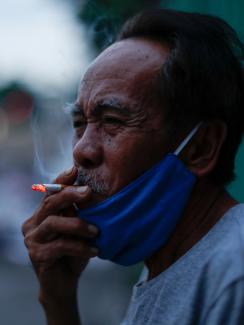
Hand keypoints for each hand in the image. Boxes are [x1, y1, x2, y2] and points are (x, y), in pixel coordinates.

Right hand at [22, 167, 98, 315]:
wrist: (65, 281)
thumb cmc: (73, 251)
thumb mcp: (78, 228)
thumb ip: (78, 212)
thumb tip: (90, 190)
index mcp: (43, 212)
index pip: (50, 191)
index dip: (62, 180)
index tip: (75, 169)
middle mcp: (33, 222)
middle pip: (49, 202)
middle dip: (69, 194)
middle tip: (88, 192)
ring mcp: (32, 239)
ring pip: (53, 223)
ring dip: (78, 225)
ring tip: (96, 231)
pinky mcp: (36, 255)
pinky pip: (60, 245)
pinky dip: (79, 246)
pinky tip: (95, 250)